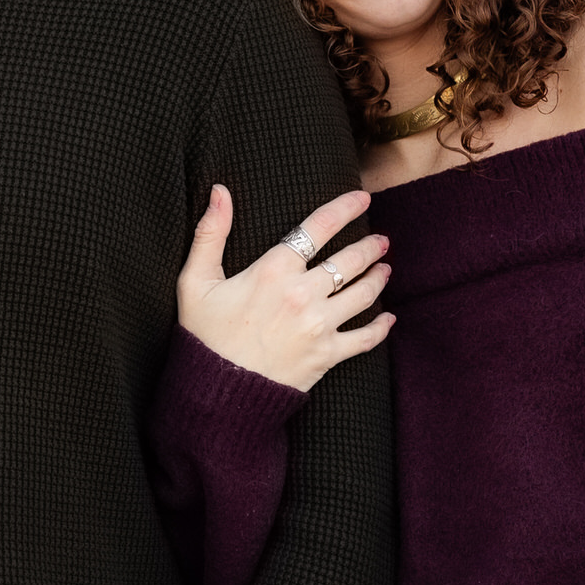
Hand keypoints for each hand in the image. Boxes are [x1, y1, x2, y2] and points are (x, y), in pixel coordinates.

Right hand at [177, 187, 392, 390]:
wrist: (218, 392)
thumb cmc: (204, 334)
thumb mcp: (196, 281)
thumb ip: (210, 233)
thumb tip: (219, 192)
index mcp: (273, 270)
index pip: (318, 227)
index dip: (345, 208)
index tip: (362, 198)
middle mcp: (302, 294)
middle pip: (350, 260)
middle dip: (370, 246)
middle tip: (382, 240)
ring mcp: (319, 325)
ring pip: (363, 293)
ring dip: (378, 277)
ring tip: (385, 269)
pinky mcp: (327, 355)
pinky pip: (365, 338)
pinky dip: (381, 327)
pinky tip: (388, 318)